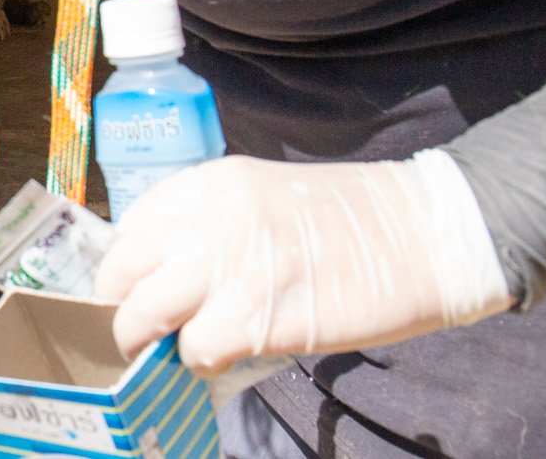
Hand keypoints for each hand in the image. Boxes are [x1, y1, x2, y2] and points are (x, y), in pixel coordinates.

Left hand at [96, 153, 512, 373]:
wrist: (424, 233)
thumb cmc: (346, 222)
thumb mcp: (262, 198)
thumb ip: (209, 225)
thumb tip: (162, 278)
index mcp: (208, 183)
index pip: (129, 230)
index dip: (124, 272)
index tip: (132, 295)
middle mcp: (210, 217)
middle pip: (123, 272)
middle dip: (121, 311)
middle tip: (136, 335)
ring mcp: (234, 264)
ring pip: (147, 313)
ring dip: (153, 342)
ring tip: (182, 350)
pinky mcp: (264, 313)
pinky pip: (198, 347)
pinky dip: (201, 361)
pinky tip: (224, 358)